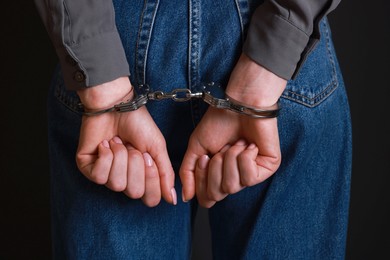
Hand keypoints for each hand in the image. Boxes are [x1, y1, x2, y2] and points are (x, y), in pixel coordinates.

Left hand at [76, 77, 176, 206]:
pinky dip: (106, 157)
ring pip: (116, 184)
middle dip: (135, 165)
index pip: (150, 198)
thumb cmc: (137, 124)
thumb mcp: (157, 148)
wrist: (116, 105)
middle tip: (132, 147)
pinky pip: (99, 177)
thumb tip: (172, 200)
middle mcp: (124, 178)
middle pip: (134, 192)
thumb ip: (165, 174)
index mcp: (141, 176)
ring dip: (120, 158)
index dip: (151, 178)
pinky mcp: (88, 168)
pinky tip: (106, 144)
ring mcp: (105, 174)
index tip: (148, 157)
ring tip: (118, 142)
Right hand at [179, 54, 285, 206]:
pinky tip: (248, 144)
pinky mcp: (268, 169)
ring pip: (232, 186)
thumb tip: (186, 198)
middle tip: (220, 149)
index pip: (207, 198)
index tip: (204, 157)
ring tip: (235, 143)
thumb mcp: (196, 148)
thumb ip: (188, 173)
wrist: (239, 103)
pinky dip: (243, 158)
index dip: (201, 181)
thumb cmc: (219, 121)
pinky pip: (249, 178)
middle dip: (213, 168)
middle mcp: (235, 178)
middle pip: (217, 194)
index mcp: (219, 175)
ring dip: (229, 160)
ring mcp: (252, 174)